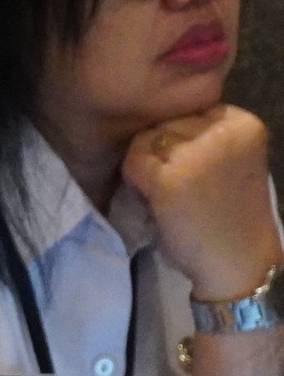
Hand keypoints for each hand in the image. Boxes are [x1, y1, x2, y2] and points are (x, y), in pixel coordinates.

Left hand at [122, 104, 281, 299]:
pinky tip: (157, 200)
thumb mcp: (229, 159)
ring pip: (145, 140)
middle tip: (180, 185)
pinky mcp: (170, 177)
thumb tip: (153, 115)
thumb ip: (203, 135)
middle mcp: (223, 130)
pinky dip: (135, 181)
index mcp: (242, 122)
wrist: (240, 263)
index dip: (181, 141)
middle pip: (165, 124)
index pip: (187, 112)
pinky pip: (133, 163)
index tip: (195, 169)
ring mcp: (196, 153)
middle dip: (163, 152)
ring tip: (170, 193)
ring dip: (148, 166)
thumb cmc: (230, 212)